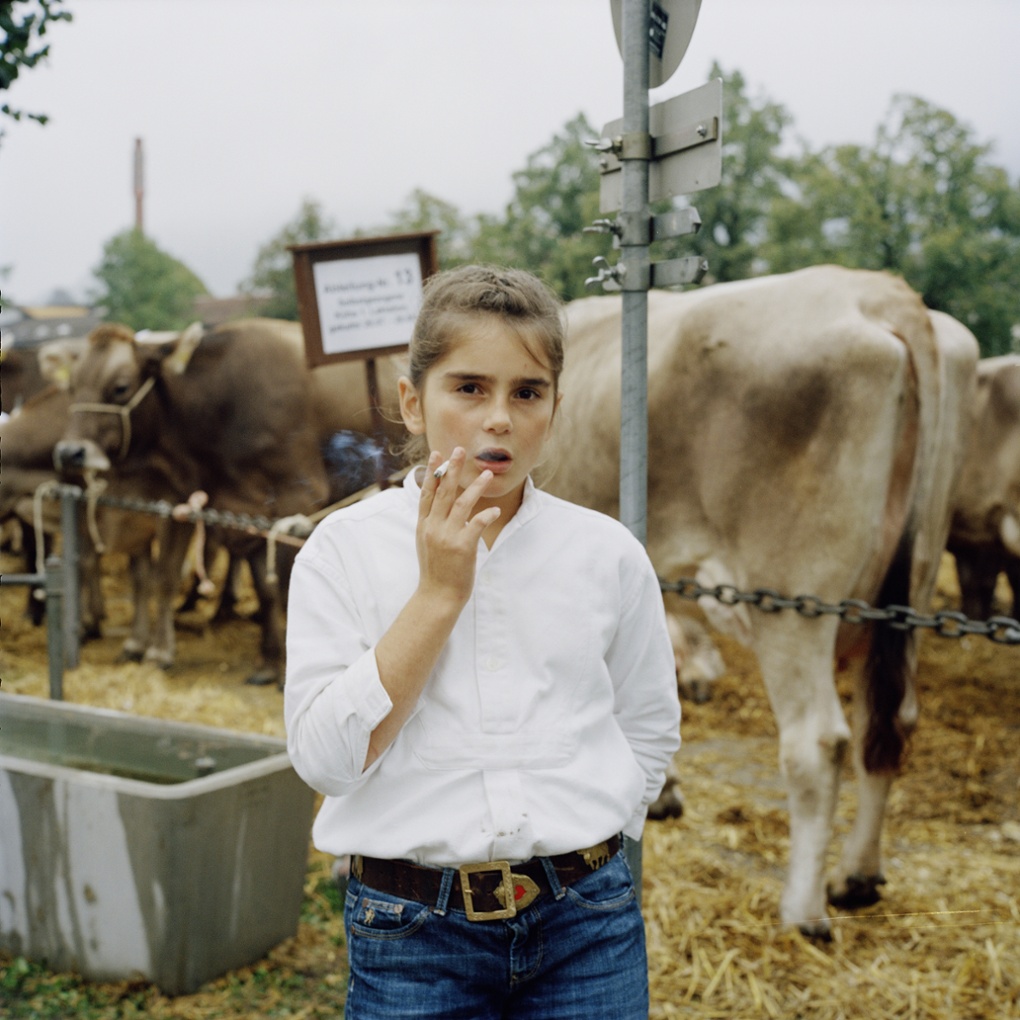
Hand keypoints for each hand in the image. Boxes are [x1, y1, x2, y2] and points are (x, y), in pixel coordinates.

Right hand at [415, 447, 498, 606]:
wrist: (437, 596)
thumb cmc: (436, 571)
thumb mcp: (426, 543)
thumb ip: (432, 523)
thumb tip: (439, 507)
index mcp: (423, 525)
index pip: (427, 493)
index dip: (433, 472)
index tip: (438, 454)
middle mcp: (433, 527)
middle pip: (443, 492)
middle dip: (452, 469)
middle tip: (460, 450)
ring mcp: (446, 536)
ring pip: (462, 504)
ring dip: (475, 487)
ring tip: (487, 474)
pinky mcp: (462, 547)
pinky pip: (476, 524)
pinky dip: (486, 514)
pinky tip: (494, 509)